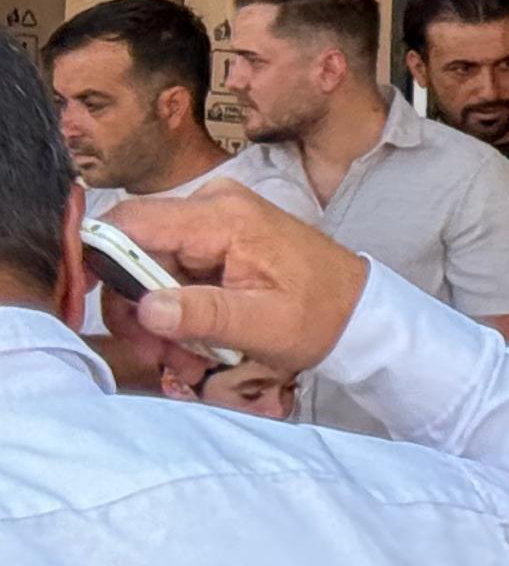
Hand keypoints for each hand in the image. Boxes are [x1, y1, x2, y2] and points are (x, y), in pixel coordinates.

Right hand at [104, 185, 367, 390]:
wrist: (361, 312)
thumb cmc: (322, 315)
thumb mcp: (264, 325)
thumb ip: (203, 314)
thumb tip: (145, 308)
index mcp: (222, 218)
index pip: (130, 222)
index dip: (98, 261)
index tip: (91, 307)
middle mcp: (211, 207)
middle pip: (132, 250)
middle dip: (138, 308)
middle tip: (161, 355)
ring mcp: (213, 222)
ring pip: (149, 268)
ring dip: (158, 318)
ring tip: (187, 358)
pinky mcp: (216, 241)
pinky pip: (173, 273)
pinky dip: (177, 310)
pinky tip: (198, 342)